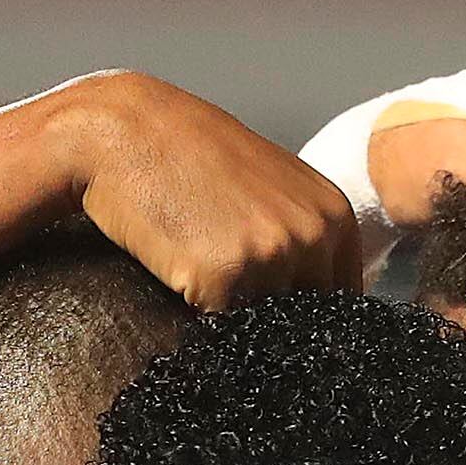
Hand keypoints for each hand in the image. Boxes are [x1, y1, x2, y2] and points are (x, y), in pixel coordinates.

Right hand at [56, 72, 366, 310]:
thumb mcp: (267, 188)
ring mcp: (272, 256)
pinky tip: (177, 281)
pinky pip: (221, 330)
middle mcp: (314, 234)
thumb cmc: (188, 157)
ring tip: (199, 278)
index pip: (339, 301)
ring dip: (236, 326)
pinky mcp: (224, 276)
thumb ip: (299, 237)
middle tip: (226, 298)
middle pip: (306, 322)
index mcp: (334, 215)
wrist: (126, 133)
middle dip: (273, 328)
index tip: (268, 314)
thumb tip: (310, 306)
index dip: (304, 320)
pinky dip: (199, 320)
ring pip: (265, 330)